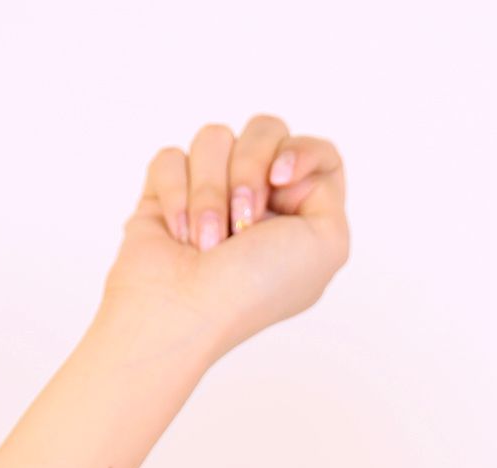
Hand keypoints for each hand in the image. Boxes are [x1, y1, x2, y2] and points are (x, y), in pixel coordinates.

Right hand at [97, 117, 350, 360]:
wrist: (183, 309)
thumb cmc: (255, 287)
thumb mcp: (327, 243)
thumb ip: (328, 187)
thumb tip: (284, 162)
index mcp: (303, 215)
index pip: (317, 152)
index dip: (301, 152)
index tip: (281, 178)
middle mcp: (261, 201)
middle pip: (265, 130)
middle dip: (249, 170)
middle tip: (244, 221)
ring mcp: (213, 192)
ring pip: (215, 138)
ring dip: (210, 193)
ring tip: (206, 241)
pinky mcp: (168, 191)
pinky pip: (172, 157)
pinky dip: (175, 196)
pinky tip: (179, 234)